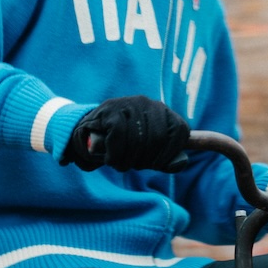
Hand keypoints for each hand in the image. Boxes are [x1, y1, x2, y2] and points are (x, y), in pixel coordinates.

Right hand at [64, 95, 189, 172]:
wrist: (86, 133)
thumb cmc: (122, 145)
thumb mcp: (146, 152)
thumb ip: (164, 159)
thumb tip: (178, 164)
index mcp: (162, 111)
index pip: (180, 131)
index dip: (170, 153)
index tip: (156, 164)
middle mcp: (148, 103)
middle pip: (158, 139)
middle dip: (146, 160)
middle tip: (132, 165)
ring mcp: (129, 104)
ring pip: (138, 141)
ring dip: (128, 161)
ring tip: (120, 163)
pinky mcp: (109, 110)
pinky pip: (118, 139)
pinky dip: (114, 155)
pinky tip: (110, 158)